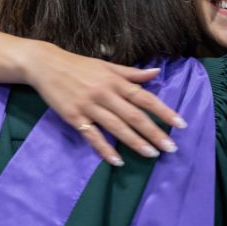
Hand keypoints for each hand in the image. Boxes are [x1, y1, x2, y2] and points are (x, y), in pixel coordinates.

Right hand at [27, 42, 186, 165]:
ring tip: (151, 154)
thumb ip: (132, 73)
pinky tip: (117, 160)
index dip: (164, 111)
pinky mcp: (74, 117)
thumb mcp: (107, 66)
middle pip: (134, 116)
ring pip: (116, 127)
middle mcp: (105, 94)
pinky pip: (92, 136)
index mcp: (116, 81)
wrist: (46, 65)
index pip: (145, 98)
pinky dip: (104, 149)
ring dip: (135, 142)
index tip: (180, 124)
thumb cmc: (79, 65)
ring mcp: (89, 106)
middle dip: (154, 132)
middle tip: (170, 147)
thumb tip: (156, 72)